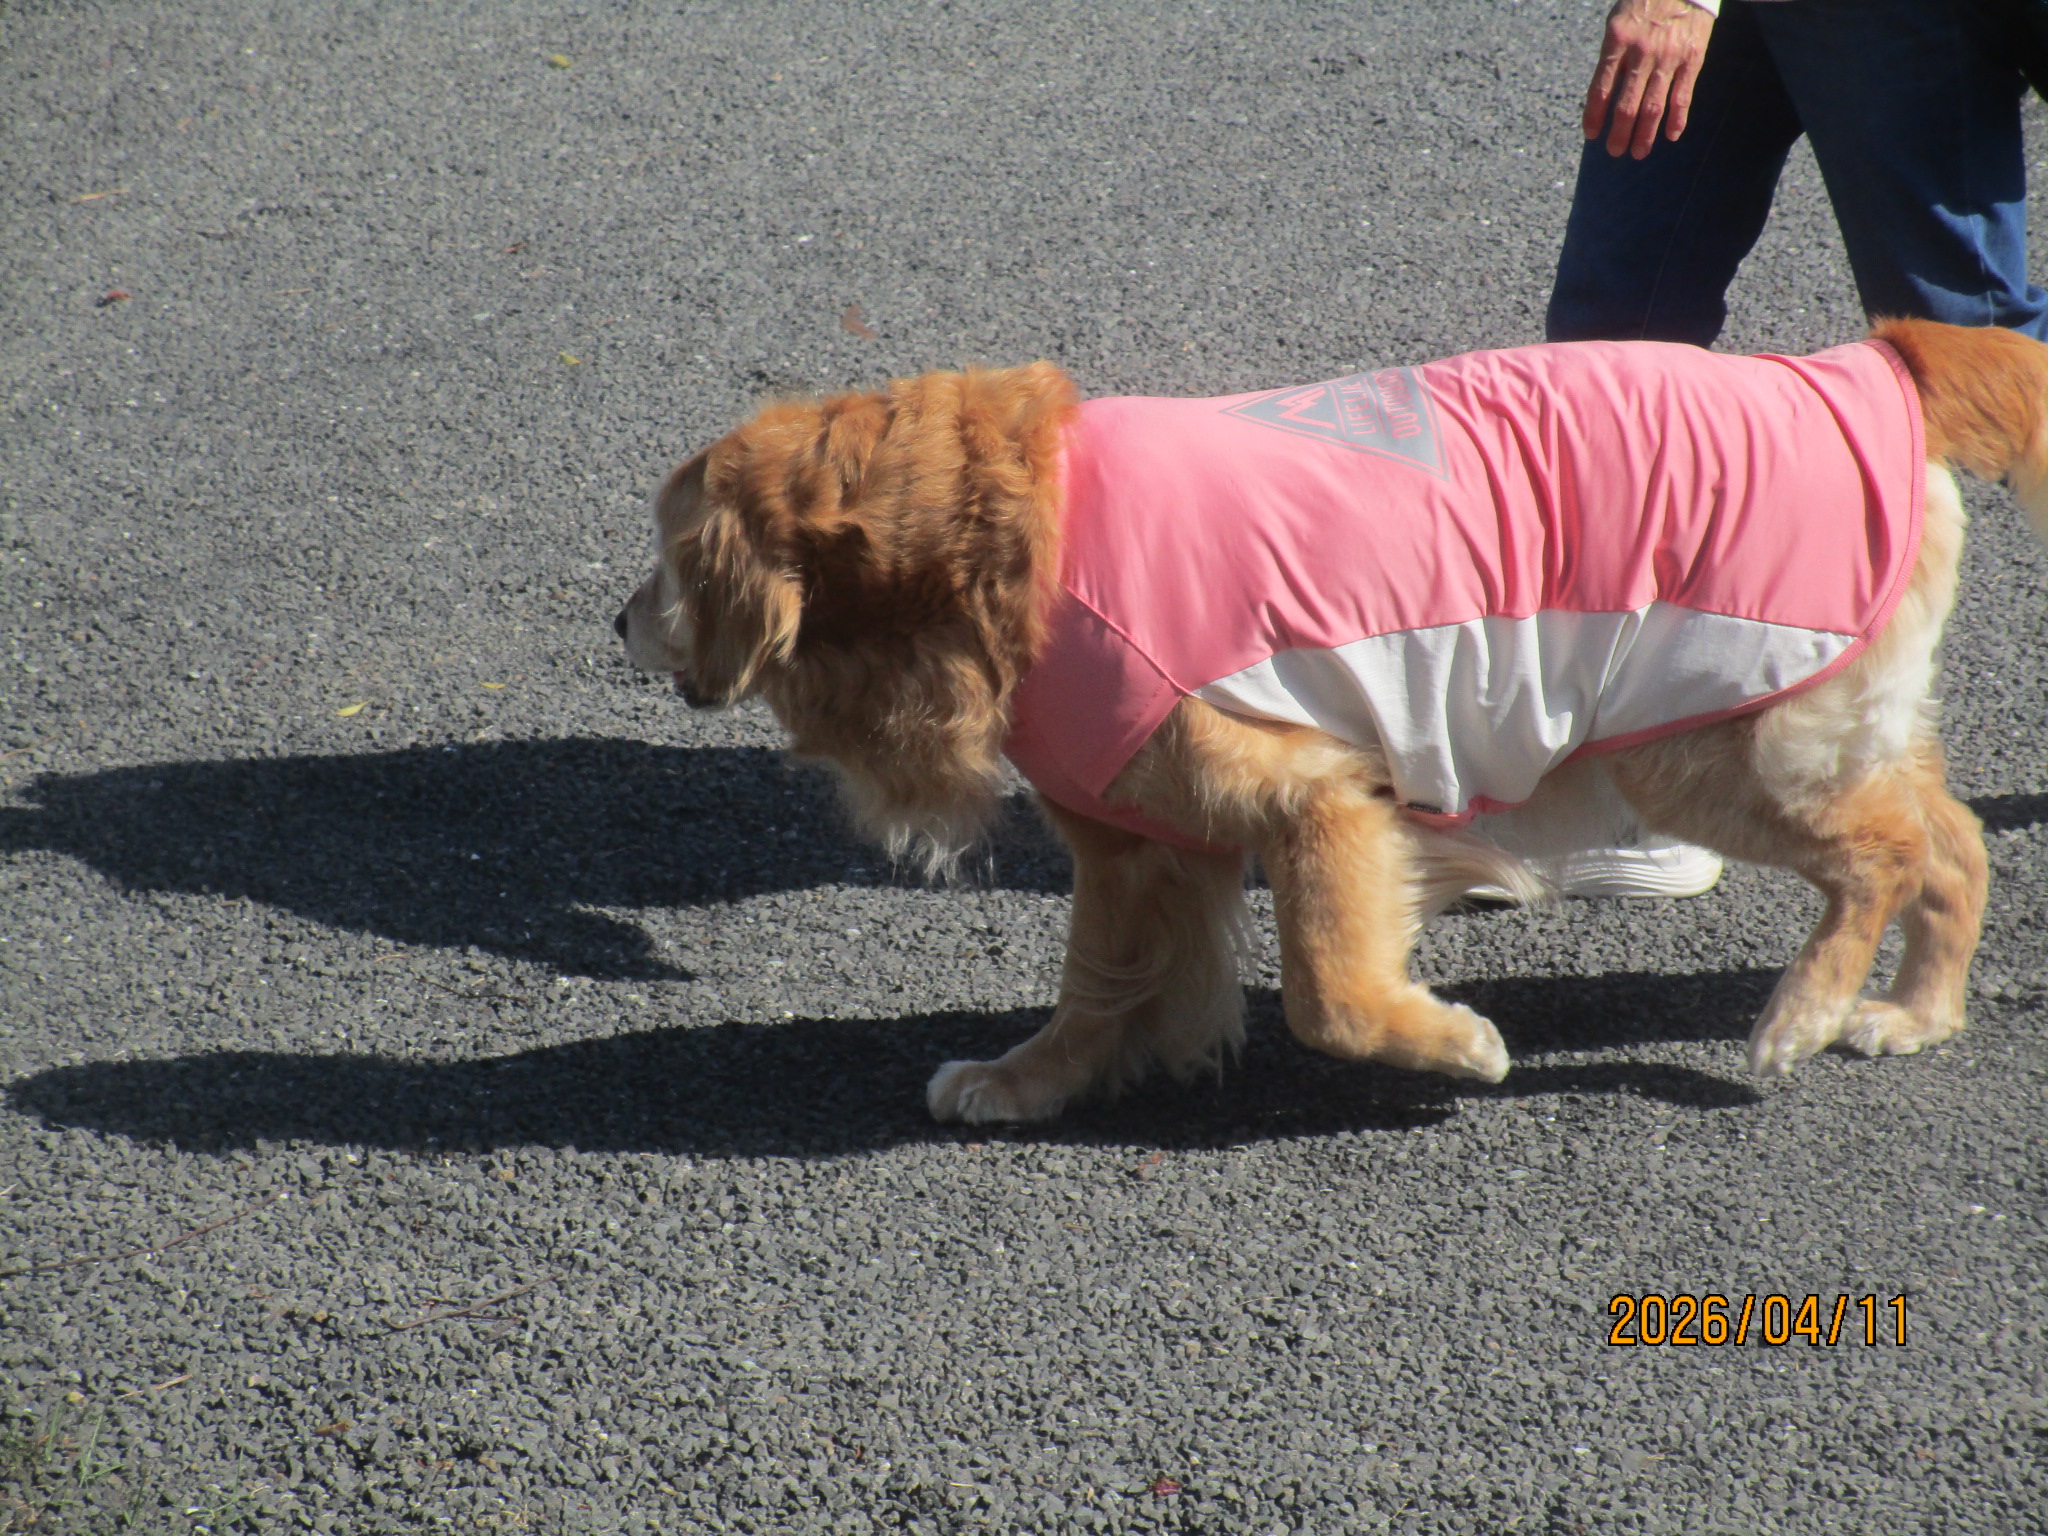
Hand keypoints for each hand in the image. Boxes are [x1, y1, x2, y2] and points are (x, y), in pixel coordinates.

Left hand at [1582, 0, 1713, 159]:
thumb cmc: (1644, 3)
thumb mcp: (1618, 22)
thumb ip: (1611, 56)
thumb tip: (1602, 96)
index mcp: (1617, 41)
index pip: (1600, 88)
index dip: (1594, 116)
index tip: (1591, 134)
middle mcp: (1641, 52)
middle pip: (1626, 105)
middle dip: (1619, 134)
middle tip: (1614, 152)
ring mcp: (1668, 57)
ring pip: (1653, 106)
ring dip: (1644, 134)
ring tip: (1638, 153)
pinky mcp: (1692, 58)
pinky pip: (1682, 95)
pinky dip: (1677, 119)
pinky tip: (1671, 136)